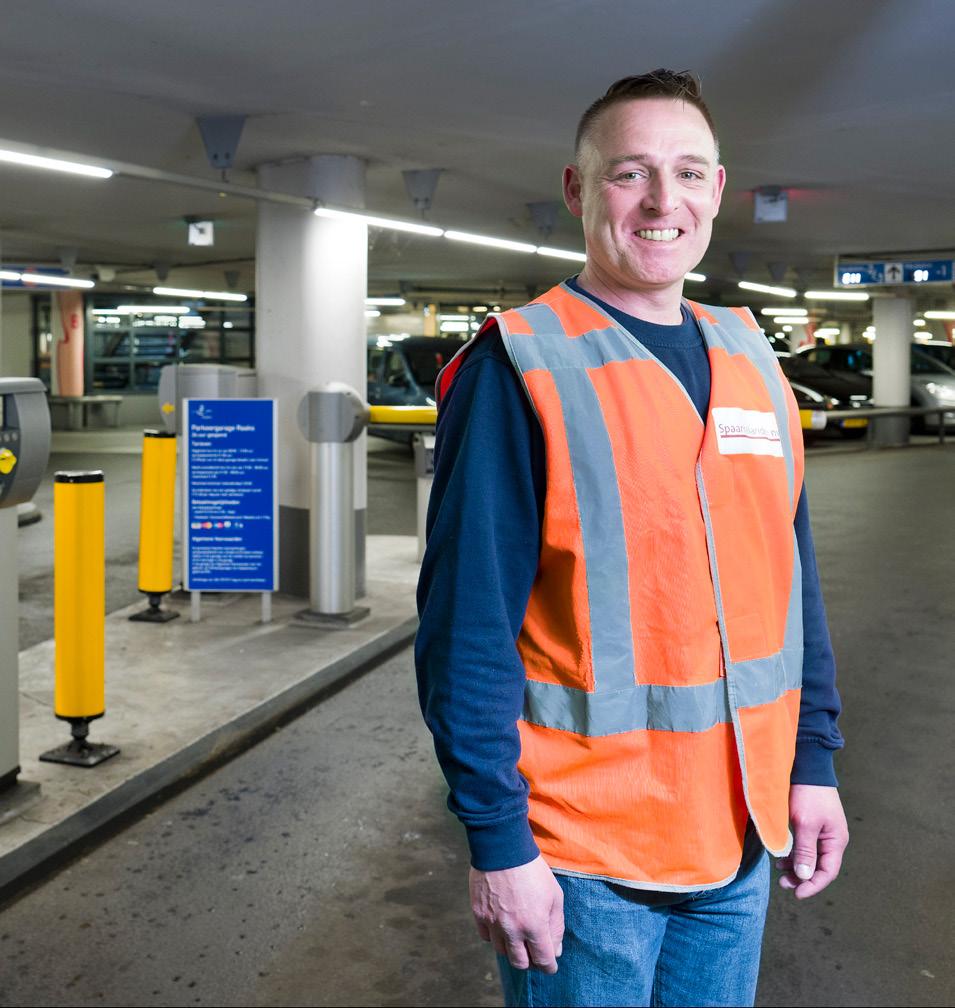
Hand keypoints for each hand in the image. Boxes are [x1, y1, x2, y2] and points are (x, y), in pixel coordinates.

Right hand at [469, 855, 563, 972]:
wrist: (503, 849)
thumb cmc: (533, 870)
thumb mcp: (555, 895)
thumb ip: (556, 926)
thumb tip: (555, 950)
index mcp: (534, 925)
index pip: (543, 961)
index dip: (549, 966)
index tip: (550, 964)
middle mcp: (512, 930)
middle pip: (520, 963)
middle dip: (531, 961)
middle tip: (534, 952)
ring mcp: (493, 923)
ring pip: (502, 952)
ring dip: (512, 948)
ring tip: (518, 936)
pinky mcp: (478, 914)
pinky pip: (487, 937)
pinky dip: (495, 936)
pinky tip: (502, 926)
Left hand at [776, 784, 848, 898]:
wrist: (807, 767)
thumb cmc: (808, 795)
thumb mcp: (805, 824)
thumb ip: (805, 851)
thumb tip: (804, 877)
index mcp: (836, 841)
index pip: (827, 872)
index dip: (813, 885)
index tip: (796, 893)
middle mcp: (832, 839)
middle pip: (819, 867)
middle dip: (802, 877)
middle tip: (784, 883)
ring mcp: (823, 832)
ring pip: (811, 857)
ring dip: (797, 867)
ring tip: (780, 872)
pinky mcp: (812, 825)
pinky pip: (806, 847)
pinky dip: (795, 854)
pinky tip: (782, 858)